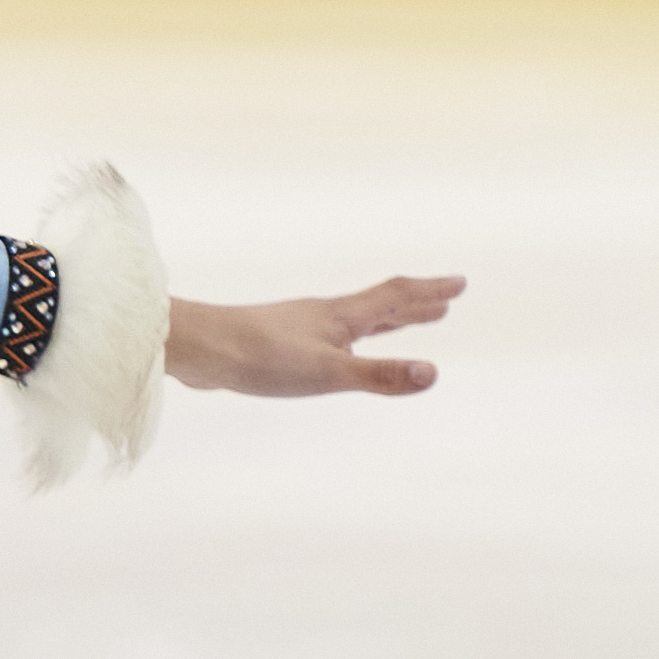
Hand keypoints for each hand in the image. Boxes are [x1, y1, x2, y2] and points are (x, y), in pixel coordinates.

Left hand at [163, 277, 464, 404]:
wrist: (198, 350)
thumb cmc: (261, 358)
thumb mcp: (328, 371)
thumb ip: (378, 375)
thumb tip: (431, 374)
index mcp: (342, 318)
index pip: (395, 299)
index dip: (429, 293)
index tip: (459, 283)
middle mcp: (325, 317)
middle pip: (380, 306)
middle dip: (416, 305)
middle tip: (445, 300)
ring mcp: (301, 328)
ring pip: (355, 320)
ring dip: (386, 320)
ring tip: (403, 321)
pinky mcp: (278, 344)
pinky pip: (329, 336)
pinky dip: (351, 337)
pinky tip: (335, 348)